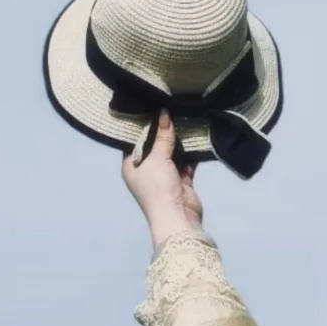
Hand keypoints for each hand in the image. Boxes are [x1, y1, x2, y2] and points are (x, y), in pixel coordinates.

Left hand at [121, 110, 203, 248]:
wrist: (178, 219)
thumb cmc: (157, 188)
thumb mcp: (156, 158)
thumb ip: (162, 136)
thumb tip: (164, 113)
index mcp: (132, 165)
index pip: (134, 140)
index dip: (143, 125)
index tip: (150, 106)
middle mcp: (146, 170)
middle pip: (154, 145)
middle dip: (163, 130)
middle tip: (170, 108)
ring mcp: (165, 176)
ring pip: (171, 153)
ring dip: (177, 140)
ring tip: (184, 117)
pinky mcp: (182, 180)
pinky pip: (185, 162)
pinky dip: (190, 152)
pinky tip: (194, 135)